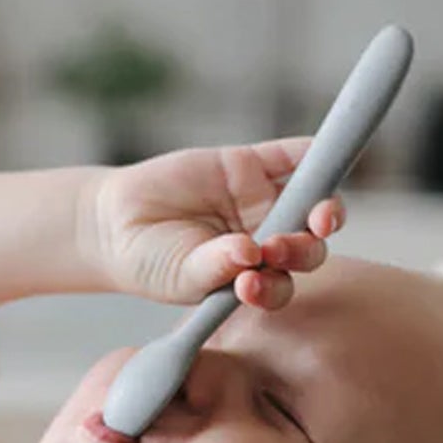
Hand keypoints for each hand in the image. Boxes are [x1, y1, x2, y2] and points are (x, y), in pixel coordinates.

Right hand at [80, 141, 341, 310]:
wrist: (118, 222)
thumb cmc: (152, 262)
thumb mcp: (181, 275)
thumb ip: (216, 268)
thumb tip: (251, 254)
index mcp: (252, 278)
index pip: (279, 286)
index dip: (273, 288)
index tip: (247, 286)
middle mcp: (265, 241)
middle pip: (305, 248)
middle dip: (300, 252)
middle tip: (276, 249)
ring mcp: (262, 202)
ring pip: (309, 204)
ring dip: (324, 211)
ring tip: (321, 218)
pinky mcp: (251, 165)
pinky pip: (291, 155)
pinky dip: (311, 154)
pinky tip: (321, 154)